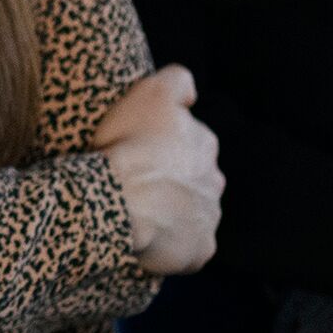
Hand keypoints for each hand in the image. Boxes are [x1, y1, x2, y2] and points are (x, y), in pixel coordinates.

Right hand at [94, 65, 220, 273]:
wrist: (118, 201)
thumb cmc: (128, 146)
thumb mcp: (150, 93)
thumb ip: (178, 81)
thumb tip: (192, 92)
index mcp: (204, 143)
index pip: (191, 141)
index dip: (164, 146)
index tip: (141, 151)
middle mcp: (215, 179)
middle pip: (195, 179)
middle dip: (175, 182)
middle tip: (139, 184)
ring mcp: (210, 217)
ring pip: (192, 214)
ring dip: (173, 214)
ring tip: (139, 214)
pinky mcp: (201, 250)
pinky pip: (190, 251)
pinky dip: (174, 248)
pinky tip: (149, 240)